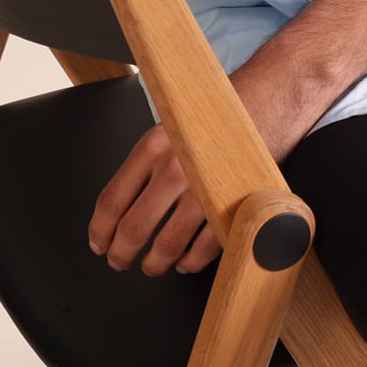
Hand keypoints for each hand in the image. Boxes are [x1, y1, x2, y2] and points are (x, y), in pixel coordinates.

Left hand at [87, 46, 334, 276]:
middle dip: (122, 253)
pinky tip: (186, 263)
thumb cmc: (219, 113)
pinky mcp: (233, 204)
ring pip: (168, 243)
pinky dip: (191, 262)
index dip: (100, 229)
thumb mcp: (172, 127)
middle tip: (119, 261)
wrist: (268, 100)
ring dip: (156, 262)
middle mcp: (175, 168)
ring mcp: (204, 189)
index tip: (98, 243)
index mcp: (153, 147)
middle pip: (134, 227)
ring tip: (153, 266)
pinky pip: (205, 247)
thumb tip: (122, 204)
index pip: (112, 200)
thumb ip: (148, 162)